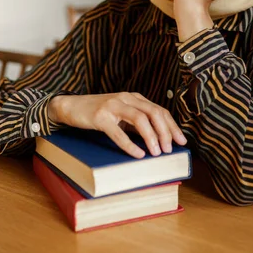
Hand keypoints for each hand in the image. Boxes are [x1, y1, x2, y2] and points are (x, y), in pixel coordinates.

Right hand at [48, 93, 186, 158]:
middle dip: (165, 132)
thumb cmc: (98, 113)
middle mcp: (126, 98)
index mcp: (134, 98)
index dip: (172, 126)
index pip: (160, 110)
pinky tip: (138, 154)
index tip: (181, 141)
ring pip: (140, 119)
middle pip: (154, 113)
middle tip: (170, 149)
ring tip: (157, 152)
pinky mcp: (100, 117)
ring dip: (151, 137)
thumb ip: (137, 123)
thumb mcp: (121, 114)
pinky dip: (130, 145)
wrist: (71, 106)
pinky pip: (119, 132)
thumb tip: (158, 140)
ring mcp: (113, 106)